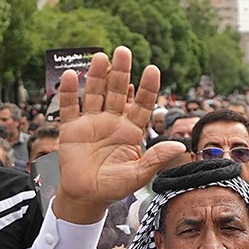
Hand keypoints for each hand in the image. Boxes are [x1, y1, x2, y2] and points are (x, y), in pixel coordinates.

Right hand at [54, 47, 178, 214]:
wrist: (86, 196)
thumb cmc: (114, 187)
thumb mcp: (137, 176)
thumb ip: (155, 159)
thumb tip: (179, 146)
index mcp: (130, 130)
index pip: (141, 104)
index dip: (147, 87)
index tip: (152, 69)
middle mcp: (112, 121)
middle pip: (117, 91)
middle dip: (120, 72)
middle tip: (123, 51)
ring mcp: (91, 122)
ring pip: (94, 94)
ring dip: (97, 76)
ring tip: (100, 57)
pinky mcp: (70, 128)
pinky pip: (69, 107)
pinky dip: (69, 93)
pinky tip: (69, 77)